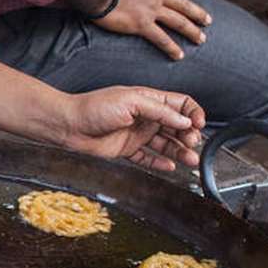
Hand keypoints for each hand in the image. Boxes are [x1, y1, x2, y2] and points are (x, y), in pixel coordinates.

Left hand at [61, 87, 204, 171]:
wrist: (68, 126)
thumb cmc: (94, 108)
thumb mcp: (131, 102)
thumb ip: (160, 111)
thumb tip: (184, 120)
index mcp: (149, 100)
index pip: (181, 104)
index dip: (193, 113)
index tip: (198, 124)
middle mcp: (145, 117)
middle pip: (177, 126)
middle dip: (189, 135)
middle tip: (192, 143)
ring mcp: (136, 134)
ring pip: (165, 144)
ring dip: (179, 151)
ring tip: (190, 160)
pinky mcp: (126, 149)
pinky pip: (148, 158)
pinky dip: (160, 163)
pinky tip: (170, 167)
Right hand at [93, 0, 211, 60]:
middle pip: (182, 4)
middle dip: (197, 13)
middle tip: (208, 21)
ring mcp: (152, 9)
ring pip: (178, 21)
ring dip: (192, 31)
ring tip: (201, 39)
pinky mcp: (142, 25)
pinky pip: (161, 38)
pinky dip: (171, 48)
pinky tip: (179, 55)